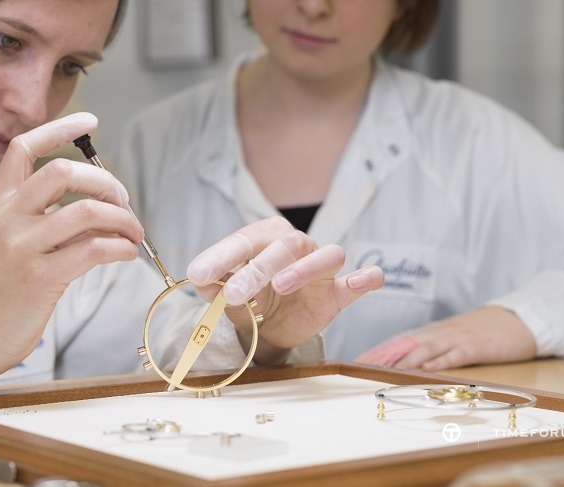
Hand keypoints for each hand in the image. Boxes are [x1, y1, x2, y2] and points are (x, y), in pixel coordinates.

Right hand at [0, 113, 142, 383]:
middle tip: (122, 202)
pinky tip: (125, 253)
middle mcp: (6, 217)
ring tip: (132, 232)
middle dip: (105, 182)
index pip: (24, 148)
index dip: (59, 128)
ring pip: (85, 211)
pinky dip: (119, 247)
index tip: (90, 120)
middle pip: (63, 172)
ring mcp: (21, 246)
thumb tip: (98, 207)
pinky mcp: (39, 277)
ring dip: (121, 218)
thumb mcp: (8, 241)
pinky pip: (92, 249)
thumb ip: (44, 217)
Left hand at [186, 216, 383, 363]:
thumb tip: (202, 282)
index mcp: (264, 236)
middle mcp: (295, 245)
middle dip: (258, 268)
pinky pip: (357, 281)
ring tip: (280, 286)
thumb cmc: (249, 299)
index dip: (220, 256)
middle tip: (233, 294)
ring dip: (304, 269)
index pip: (244, 240)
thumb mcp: (225, 295)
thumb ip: (214, 287)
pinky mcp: (336, 293)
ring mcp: (320, 268)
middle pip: (286, 245)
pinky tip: (365, 279)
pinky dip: (364, 278)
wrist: (270, 327)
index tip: (197, 274)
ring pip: (325, 255)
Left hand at [355, 306, 536, 370]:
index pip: (399, 342)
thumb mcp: (451, 339)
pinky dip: (442, 360)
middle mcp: (440, 334)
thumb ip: (430, 349)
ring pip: (426, 348)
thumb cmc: (480, 332)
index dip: (378, 351)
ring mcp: (458, 339)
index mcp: (432, 333)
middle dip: (383, 356)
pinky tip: (429, 368)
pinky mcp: (477, 346)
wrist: (516, 320)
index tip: (357, 361)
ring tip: (385, 369)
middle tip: (361, 366)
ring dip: (405, 360)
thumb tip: (406, 364)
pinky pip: (457, 354)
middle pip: (406, 344)